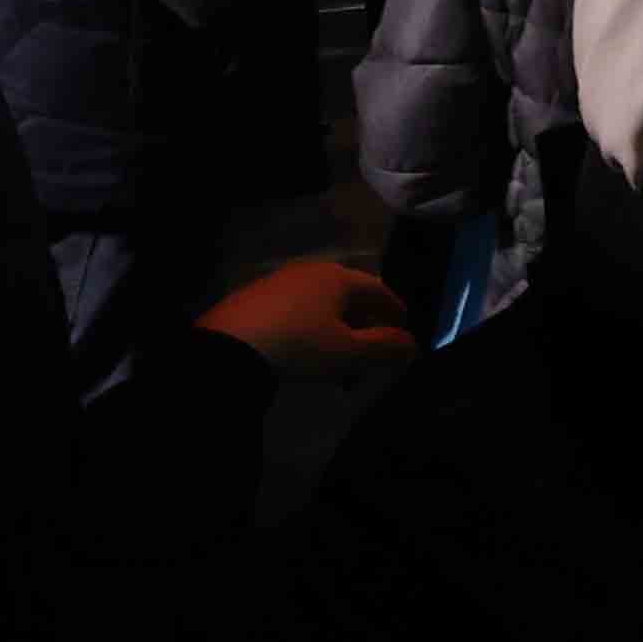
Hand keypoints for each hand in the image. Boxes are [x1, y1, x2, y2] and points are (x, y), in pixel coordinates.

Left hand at [200, 250, 413, 368]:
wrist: (230, 345)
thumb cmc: (300, 345)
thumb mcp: (349, 352)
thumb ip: (385, 347)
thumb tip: (412, 343)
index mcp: (338, 277)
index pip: (378, 289)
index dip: (395, 311)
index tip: (405, 331)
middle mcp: (311, 271)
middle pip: (349, 299)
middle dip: (365, 331)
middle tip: (372, 360)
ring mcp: (280, 282)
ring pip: (322, 309)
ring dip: (339, 337)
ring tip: (340, 370)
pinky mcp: (256, 299)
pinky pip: (297, 313)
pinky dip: (312, 333)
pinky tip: (307, 359)